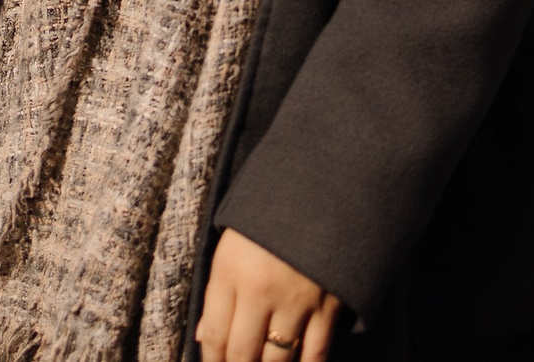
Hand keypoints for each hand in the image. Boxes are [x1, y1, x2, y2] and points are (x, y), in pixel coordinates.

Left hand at [196, 229, 339, 361]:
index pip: (215, 334)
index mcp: (231, 270)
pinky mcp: (329, 305)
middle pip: (243, 352)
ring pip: (277, 359)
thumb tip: (204, 338)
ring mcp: (296, 300)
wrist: (322, 189)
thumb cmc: (269, 217)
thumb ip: (218, 292)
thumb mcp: (232, 245)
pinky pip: (316, 352)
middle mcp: (261, 290)